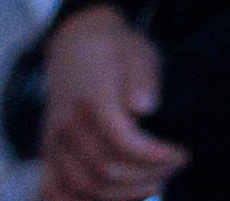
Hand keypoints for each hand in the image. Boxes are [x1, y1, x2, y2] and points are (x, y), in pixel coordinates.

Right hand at [37, 4, 184, 199]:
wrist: (75, 44)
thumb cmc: (115, 49)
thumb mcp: (138, 51)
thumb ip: (143, 78)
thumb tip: (146, 107)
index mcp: (93, 100)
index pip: (123, 144)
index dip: (155, 157)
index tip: (182, 156)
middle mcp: (68, 126)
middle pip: (104, 171)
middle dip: (145, 177)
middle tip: (174, 170)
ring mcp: (54, 143)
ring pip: (82, 188)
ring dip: (122, 194)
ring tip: (154, 184)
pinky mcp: (47, 153)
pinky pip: (53, 191)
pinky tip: (113, 199)